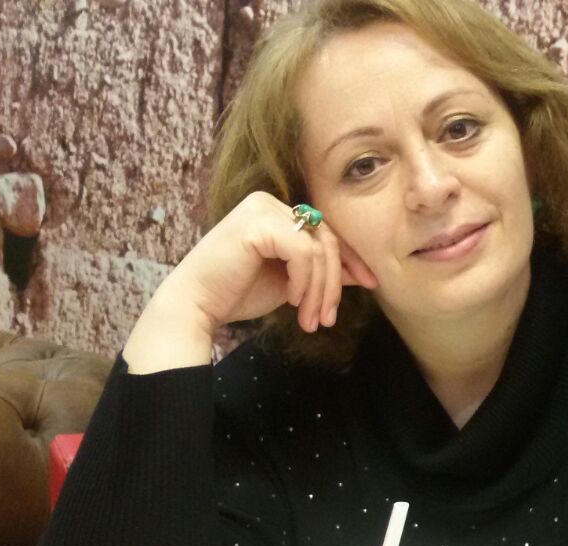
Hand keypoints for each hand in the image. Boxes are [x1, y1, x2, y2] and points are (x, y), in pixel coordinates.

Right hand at [156, 191, 377, 335]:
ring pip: (319, 248)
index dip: (351, 259)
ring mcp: (263, 208)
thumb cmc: (237, 293)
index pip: (326, 231)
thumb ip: (320, 271)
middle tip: (328, 318)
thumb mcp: (291, 281)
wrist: (196, 305)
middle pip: (327, 239)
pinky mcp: (258, 222)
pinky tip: (290, 300)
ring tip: (310, 319)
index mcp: (277, 212)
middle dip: (334, 283)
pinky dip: (303, 280)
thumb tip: (360, 272)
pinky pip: (303, 252)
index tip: (370, 285)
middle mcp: (270, 203)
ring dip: (320, 290)